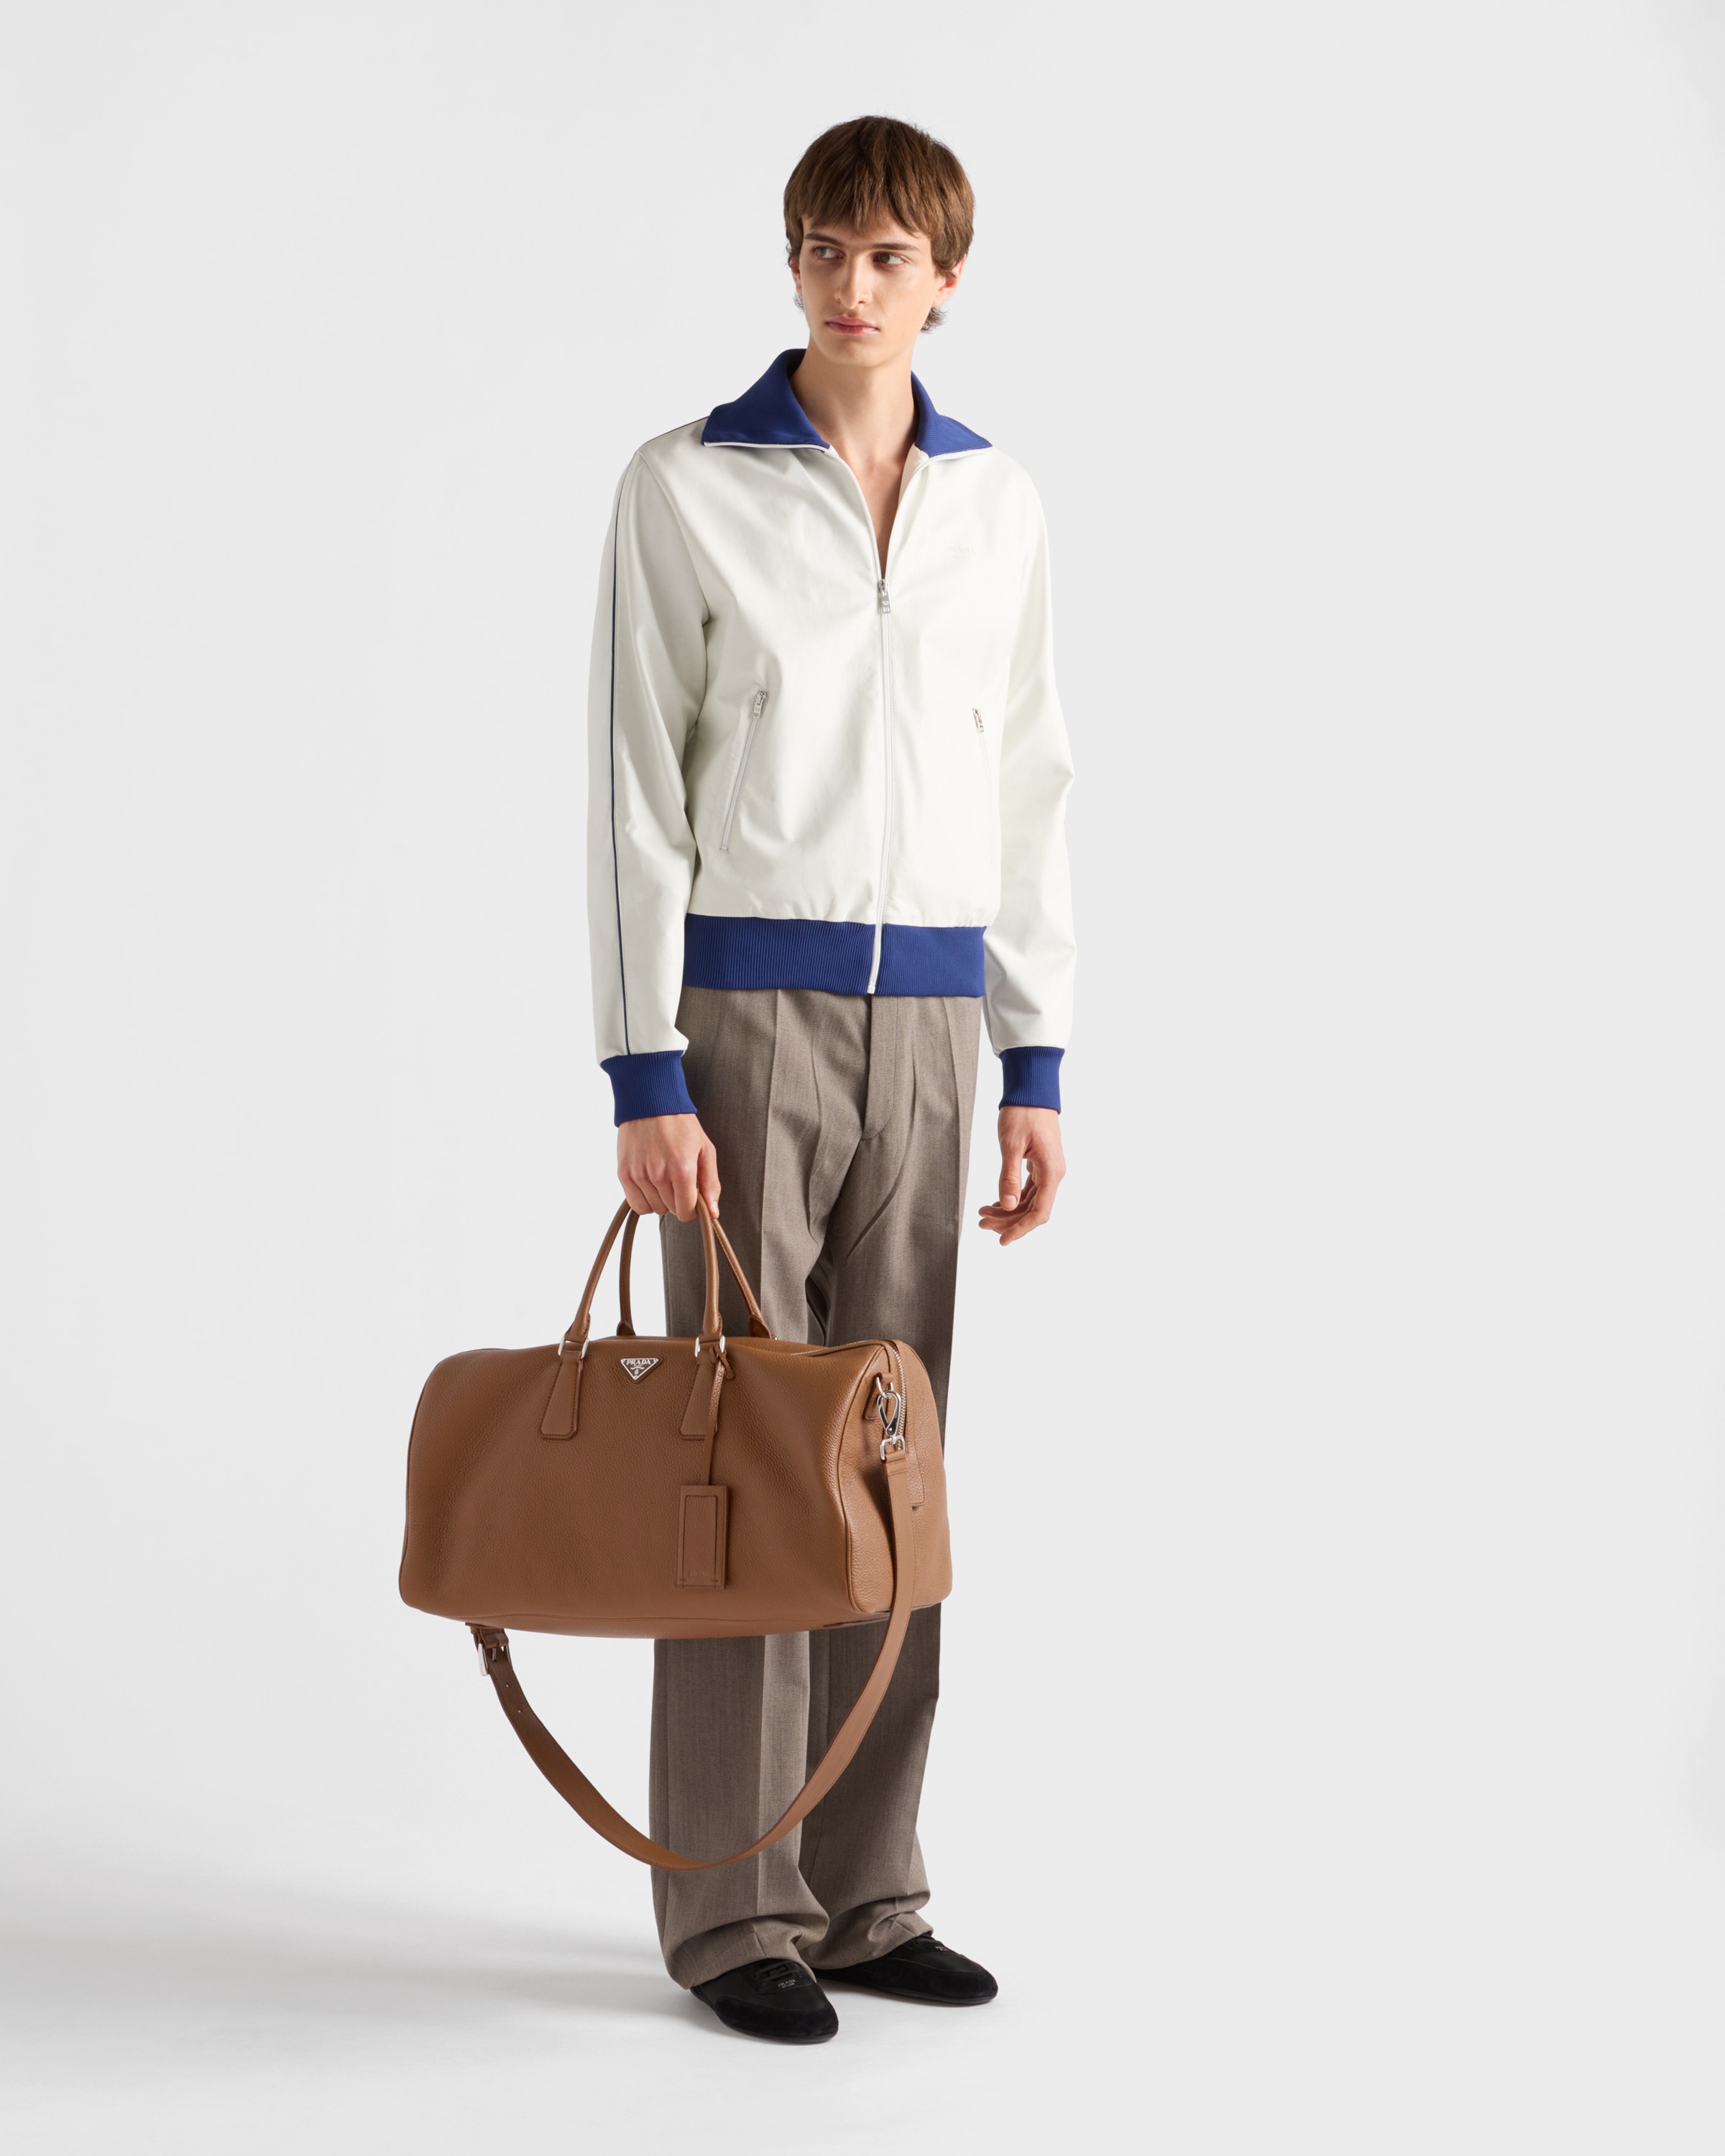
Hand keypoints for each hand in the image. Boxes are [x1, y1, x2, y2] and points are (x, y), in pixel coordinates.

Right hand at [618, 1114, 719, 1222]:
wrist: (650, 1102)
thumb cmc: (680, 1124)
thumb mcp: (704, 1149)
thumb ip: (710, 1183)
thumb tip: (712, 1212)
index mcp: (682, 1170)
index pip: (686, 1212)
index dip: (692, 1209)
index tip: (692, 1197)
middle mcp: (659, 1175)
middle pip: (670, 1210)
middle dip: (678, 1200)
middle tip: (678, 1180)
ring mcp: (639, 1175)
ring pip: (653, 1208)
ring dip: (661, 1199)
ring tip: (663, 1178)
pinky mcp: (624, 1173)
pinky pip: (636, 1204)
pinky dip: (644, 1199)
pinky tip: (650, 1184)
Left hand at [978, 1106, 1064, 1245]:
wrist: (1032, 1090)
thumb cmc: (1022, 1113)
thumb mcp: (1011, 1146)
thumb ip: (1009, 1177)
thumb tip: (1008, 1206)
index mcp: (1051, 1172)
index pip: (1038, 1213)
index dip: (1020, 1229)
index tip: (1002, 1241)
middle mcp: (1053, 1174)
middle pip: (1032, 1210)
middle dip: (1007, 1220)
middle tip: (981, 1223)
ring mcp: (1048, 1170)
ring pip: (1029, 1201)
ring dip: (1008, 1210)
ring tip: (983, 1213)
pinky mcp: (1040, 1164)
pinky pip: (1028, 1189)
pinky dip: (1012, 1197)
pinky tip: (997, 1201)